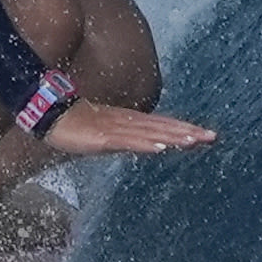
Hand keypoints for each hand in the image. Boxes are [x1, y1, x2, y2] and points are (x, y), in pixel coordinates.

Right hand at [44, 100, 217, 155]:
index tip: (205, 135)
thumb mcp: (105, 135)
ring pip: (150, 134)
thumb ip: (124, 138)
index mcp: (129, 122)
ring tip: (194, 141)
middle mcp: (127, 123)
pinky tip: (161, 147)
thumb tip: (144, 142)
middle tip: (212, 137)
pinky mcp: (103, 138)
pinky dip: (146, 144)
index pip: (162, 125)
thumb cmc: (76, 125)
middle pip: (162, 127)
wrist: (49, 114)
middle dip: (187, 132)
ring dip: (173, 137)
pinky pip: (128, 142)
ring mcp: (116, 130)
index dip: (184, 129)